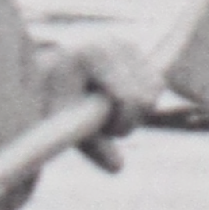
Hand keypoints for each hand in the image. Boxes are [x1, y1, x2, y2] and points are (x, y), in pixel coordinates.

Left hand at [47, 31, 170, 171]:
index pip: (127, 98)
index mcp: (92, 54)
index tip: (102, 131)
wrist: (51, 77)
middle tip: (104, 124)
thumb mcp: (68, 127)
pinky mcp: (139, 51)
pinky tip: (118, 102)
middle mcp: (115, 43)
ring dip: (136, 112)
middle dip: (129, 120)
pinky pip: (157, 85)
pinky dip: (143, 102)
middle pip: (146, 97)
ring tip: (108, 112)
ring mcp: (129, 45)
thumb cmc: (55, 104)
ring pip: (156, 91)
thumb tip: (118, 166)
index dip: (120, 123)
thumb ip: (93, 146)